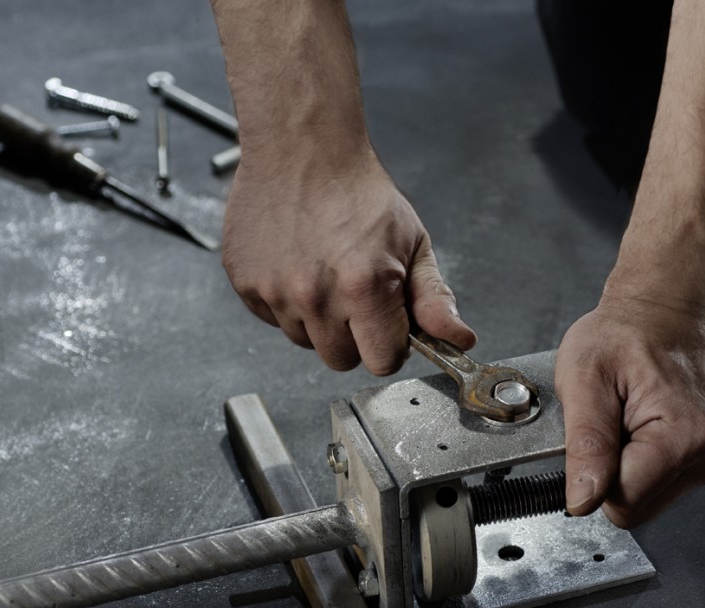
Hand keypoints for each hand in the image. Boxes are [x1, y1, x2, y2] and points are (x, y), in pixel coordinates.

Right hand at [222, 149, 475, 374]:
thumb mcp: (413, 243)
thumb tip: (459, 339)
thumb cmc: (360, 192)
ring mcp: (274, 291)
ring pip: (305, 341)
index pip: (382, 362)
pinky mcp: (245, 283)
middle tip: (357, 294)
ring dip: (319, 320)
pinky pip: (272, 319)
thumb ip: (434, 299)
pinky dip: (287, 303)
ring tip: (326, 273)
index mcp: (364, 288)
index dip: (390, 346)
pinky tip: (298, 266)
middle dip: (355, 336)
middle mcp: (315, 296)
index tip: (388, 326)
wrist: (303, 148)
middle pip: (341, 359)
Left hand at [555, 296, 704, 527]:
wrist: (659, 313)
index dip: (594, 474)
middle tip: (612, 420)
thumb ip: (585, 444)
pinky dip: (639, 463)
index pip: (623, 501)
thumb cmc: (623, 333)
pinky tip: (639, 425)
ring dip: (624, 467)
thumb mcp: (585, 379)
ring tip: (626, 419)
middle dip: (611, 471)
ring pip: (645, 500)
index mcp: (686, 435)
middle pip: (636, 507)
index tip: (597, 432)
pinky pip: (656, 486)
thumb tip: (582, 501)